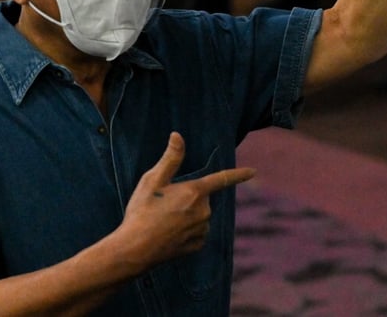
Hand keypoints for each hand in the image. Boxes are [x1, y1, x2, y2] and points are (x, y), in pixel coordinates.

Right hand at [118, 132, 255, 268]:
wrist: (134, 250)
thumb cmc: (141, 212)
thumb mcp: (152, 181)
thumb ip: (170, 159)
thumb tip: (178, 136)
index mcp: (195, 192)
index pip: (222, 179)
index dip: (238, 174)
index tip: (252, 171)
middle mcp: (204, 211)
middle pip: (201, 198)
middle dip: (187, 198)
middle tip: (162, 205)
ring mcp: (202, 230)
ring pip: (199, 216)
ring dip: (186, 215)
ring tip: (161, 221)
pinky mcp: (197, 245)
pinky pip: (196, 232)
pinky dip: (185, 231)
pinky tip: (168, 234)